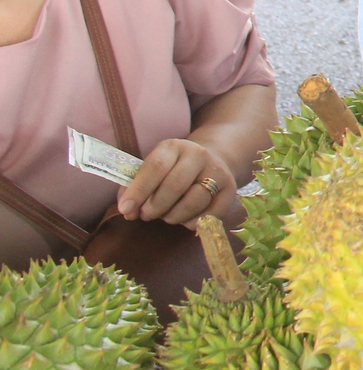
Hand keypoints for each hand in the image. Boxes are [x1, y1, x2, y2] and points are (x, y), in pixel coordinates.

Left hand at [118, 137, 239, 226]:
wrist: (213, 160)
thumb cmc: (173, 170)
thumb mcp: (153, 169)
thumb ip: (135, 187)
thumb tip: (127, 210)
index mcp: (174, 147)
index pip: (155, 167)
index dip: (139, 190)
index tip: (125, 209)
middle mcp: (199, 155)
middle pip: (174, 186)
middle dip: (155, 207)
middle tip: (145, 215)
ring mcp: (217, 172)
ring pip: (193, 202)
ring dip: (173, 216)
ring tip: (166, 216)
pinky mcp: (230, 190)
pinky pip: (210, 215)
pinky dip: (192, 223)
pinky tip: (185, 220)